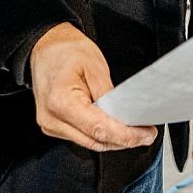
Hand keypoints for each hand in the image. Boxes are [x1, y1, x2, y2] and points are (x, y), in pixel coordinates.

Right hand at [28, 23, 156, 152]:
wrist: (45, 48)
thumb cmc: (66, 51)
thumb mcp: (95, 66)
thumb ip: (109, 95)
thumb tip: (124, 115)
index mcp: (60, 101)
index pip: (98, 129)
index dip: (125, 136)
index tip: (145, 135)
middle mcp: (51, 118)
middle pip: (95, 141)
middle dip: (123, 140)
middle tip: (146, 134)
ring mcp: (50, 125)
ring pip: (89, 143)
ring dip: (112, 139)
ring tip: (133, 130)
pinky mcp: (53, 127)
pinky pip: (82, 137)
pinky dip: (100, 135)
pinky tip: (113, 127)